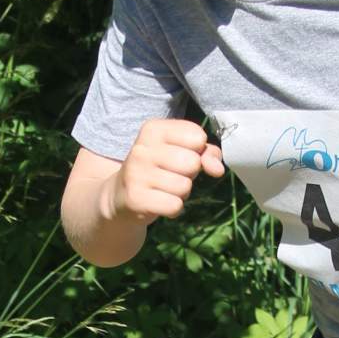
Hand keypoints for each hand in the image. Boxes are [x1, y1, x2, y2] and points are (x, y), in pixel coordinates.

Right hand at [109, 118, 223, 225]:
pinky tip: (158, 202)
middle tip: (170, 175)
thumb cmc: (159, 169)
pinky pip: (174, 206)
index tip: (179, 155)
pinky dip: (172, 208)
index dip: (196, 151)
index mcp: (153, 129)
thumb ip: (206, 152)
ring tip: (163, 189)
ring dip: (180, 193)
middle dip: (188, 174)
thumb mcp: (181, 151)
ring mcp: (136, 173)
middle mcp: (141, 148)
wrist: (121, 196)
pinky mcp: (136, 199)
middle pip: (192, 163)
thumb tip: (218, 169)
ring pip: (185, 187)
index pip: (197, 137)